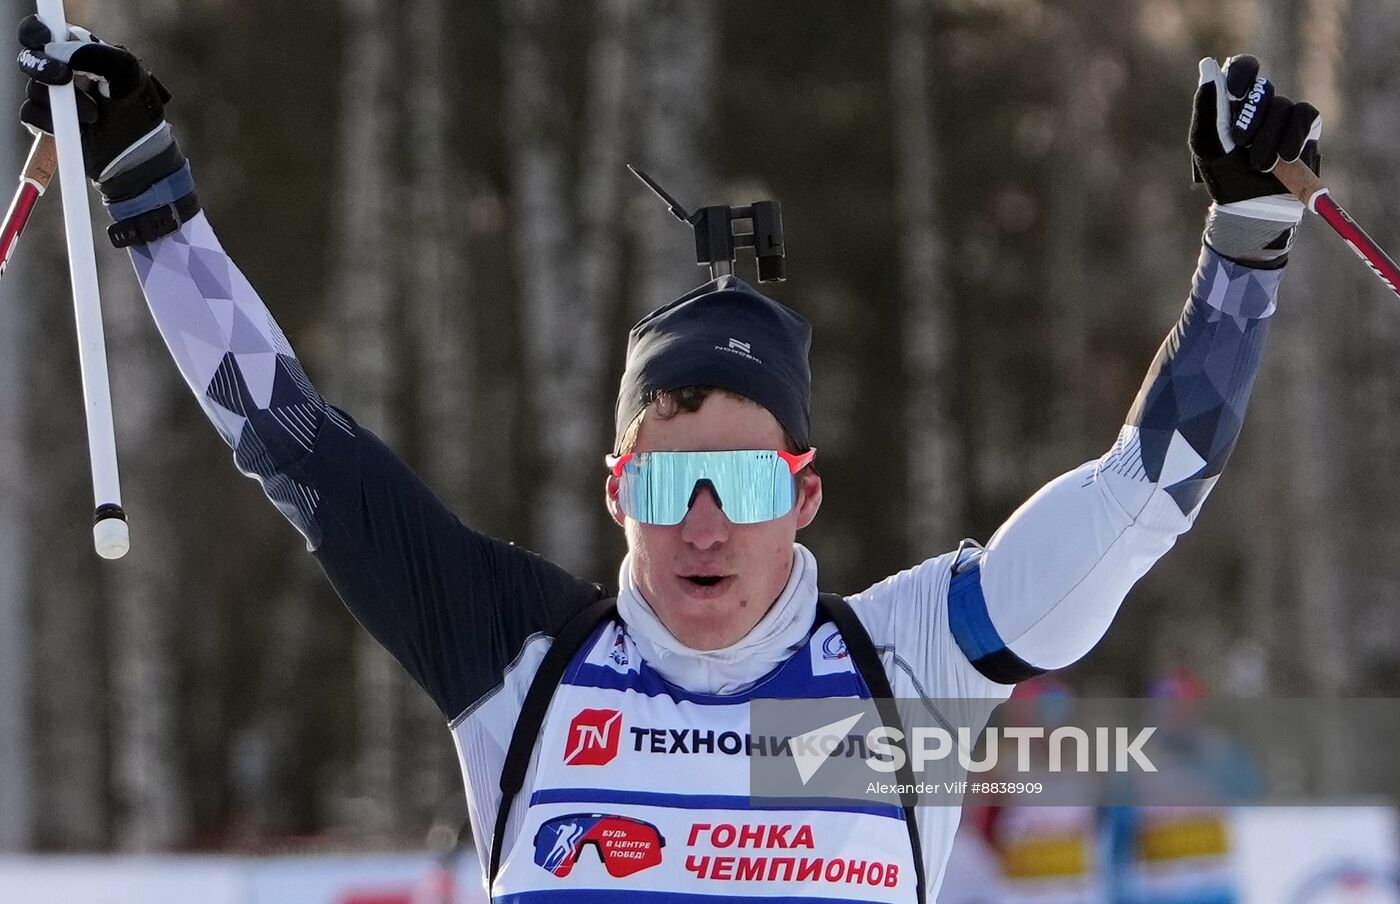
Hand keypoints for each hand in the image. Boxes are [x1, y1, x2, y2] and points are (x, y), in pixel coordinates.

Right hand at [15, 15, 177, 197]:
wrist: (138, 155)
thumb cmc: (138, 110)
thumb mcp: (128, 75)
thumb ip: (97, 55)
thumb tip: (56, 51)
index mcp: (77, 52)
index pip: (43, 32)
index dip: (36, 32)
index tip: (45, 39)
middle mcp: (61, 72)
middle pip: (31, 59)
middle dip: (44, 67)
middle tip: (65, 76)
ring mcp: (53, 99)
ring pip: (33, 89)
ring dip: (60, 101)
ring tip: (94, 115)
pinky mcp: (47, 123)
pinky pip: (30, 115)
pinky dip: (48, 121)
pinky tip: (75, 128)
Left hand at [1189, 55, 1321, 265]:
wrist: (1253, 209)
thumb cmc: (1224, 177)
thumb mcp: (1208, 144)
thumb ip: (1208, 104)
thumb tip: (1207, 64)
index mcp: (1233, 103)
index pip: (1243, 67)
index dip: (1241, 74)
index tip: (1233, 94)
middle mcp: (1260, 104)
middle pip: (1262, 88)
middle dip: (1250, 119)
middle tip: (1239, 144)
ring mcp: (1284, 115)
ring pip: (1283, 106)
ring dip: (1269, 138)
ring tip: (1260, 165)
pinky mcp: (1306, 128)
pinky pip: (1306, 116)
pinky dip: (1294, 137)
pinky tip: (1285, 158)